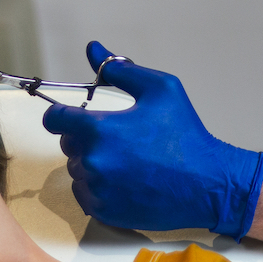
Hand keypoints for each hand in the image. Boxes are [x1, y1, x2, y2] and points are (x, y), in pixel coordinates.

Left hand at [41, 41, 262, 239]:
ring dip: (92, 163)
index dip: (61, 114)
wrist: (208, 183)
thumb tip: (94, 50)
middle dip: (86, 137)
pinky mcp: (104, 212)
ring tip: (126, 160)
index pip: (54, 119)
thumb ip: (120, 69)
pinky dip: (98, 187)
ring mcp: (98, 190)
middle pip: (68, 144)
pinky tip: (124, 180)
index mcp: (100, 129)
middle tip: (118, 137)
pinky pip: (85, 194)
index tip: (71, 116)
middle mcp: (93, 161)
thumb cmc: (186, 135)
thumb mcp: (160, 89)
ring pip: (77, 170)